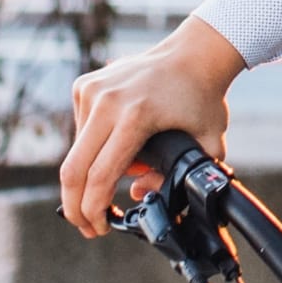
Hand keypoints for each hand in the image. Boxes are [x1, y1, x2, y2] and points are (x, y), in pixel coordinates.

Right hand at [59, 17, 245, 235]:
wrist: (195, 53)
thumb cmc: (204, 99)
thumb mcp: (208, 146)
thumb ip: (177, 179)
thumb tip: (135, 194)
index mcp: (136, 116)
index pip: (100, 177)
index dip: (94, 211)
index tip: (100, 229)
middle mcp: (108, 101)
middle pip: (73, 170)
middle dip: (75, 207)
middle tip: (87, 226)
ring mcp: (92, 90)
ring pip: (75, 153)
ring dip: (89, 175)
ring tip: (126, 170)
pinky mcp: (85, 84)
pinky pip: (79, 130)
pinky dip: (92, 148)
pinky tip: (119, 142)